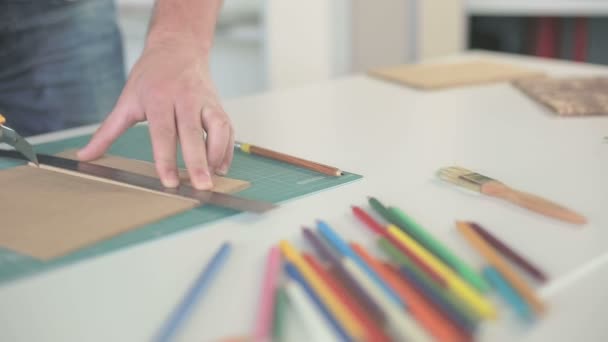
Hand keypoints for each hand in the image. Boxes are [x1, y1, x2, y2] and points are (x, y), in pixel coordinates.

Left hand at [78, 36, 233, 189]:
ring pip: (218, 128)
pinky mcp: (219, 105)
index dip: (166, 158)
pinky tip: (221, 166)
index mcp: (159, 97)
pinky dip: (227, 149)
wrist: (178, 48)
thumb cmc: (151, 76)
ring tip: (213, 177)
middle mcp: (185, 97)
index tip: (169, 182)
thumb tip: (84, 156)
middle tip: (201, 186)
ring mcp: (205, 100)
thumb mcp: (126, 100)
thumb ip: (107, 132)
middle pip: (193, 133)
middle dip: (198, 162)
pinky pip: (228, 128)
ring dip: (218, 154)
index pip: (163, 132)